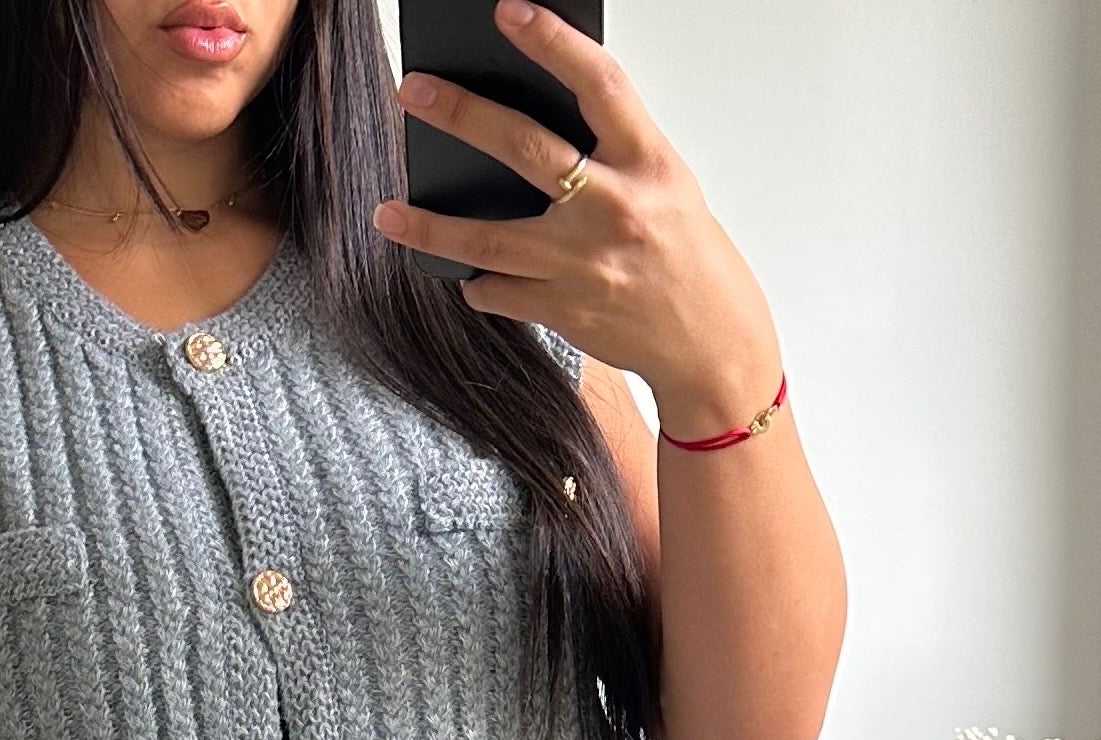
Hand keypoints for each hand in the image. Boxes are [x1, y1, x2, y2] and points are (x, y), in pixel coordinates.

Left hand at [376, 0, 782, 438]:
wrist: (711, 346)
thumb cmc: (687, 257)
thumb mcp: (665, 184)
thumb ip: (611, 151)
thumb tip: (539, 116)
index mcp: (649, 164)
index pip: (598, 85)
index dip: (552, 44)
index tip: (509, 13)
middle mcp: (614, 210)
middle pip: (525, 150)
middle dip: (461, 115)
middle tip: (412, 92)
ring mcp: (583, 265)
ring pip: (488, 240)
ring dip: (430, 227)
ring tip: (388, 214)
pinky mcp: (564, 311)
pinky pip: (498, 293)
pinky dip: (477, 281)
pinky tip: (466, 271)